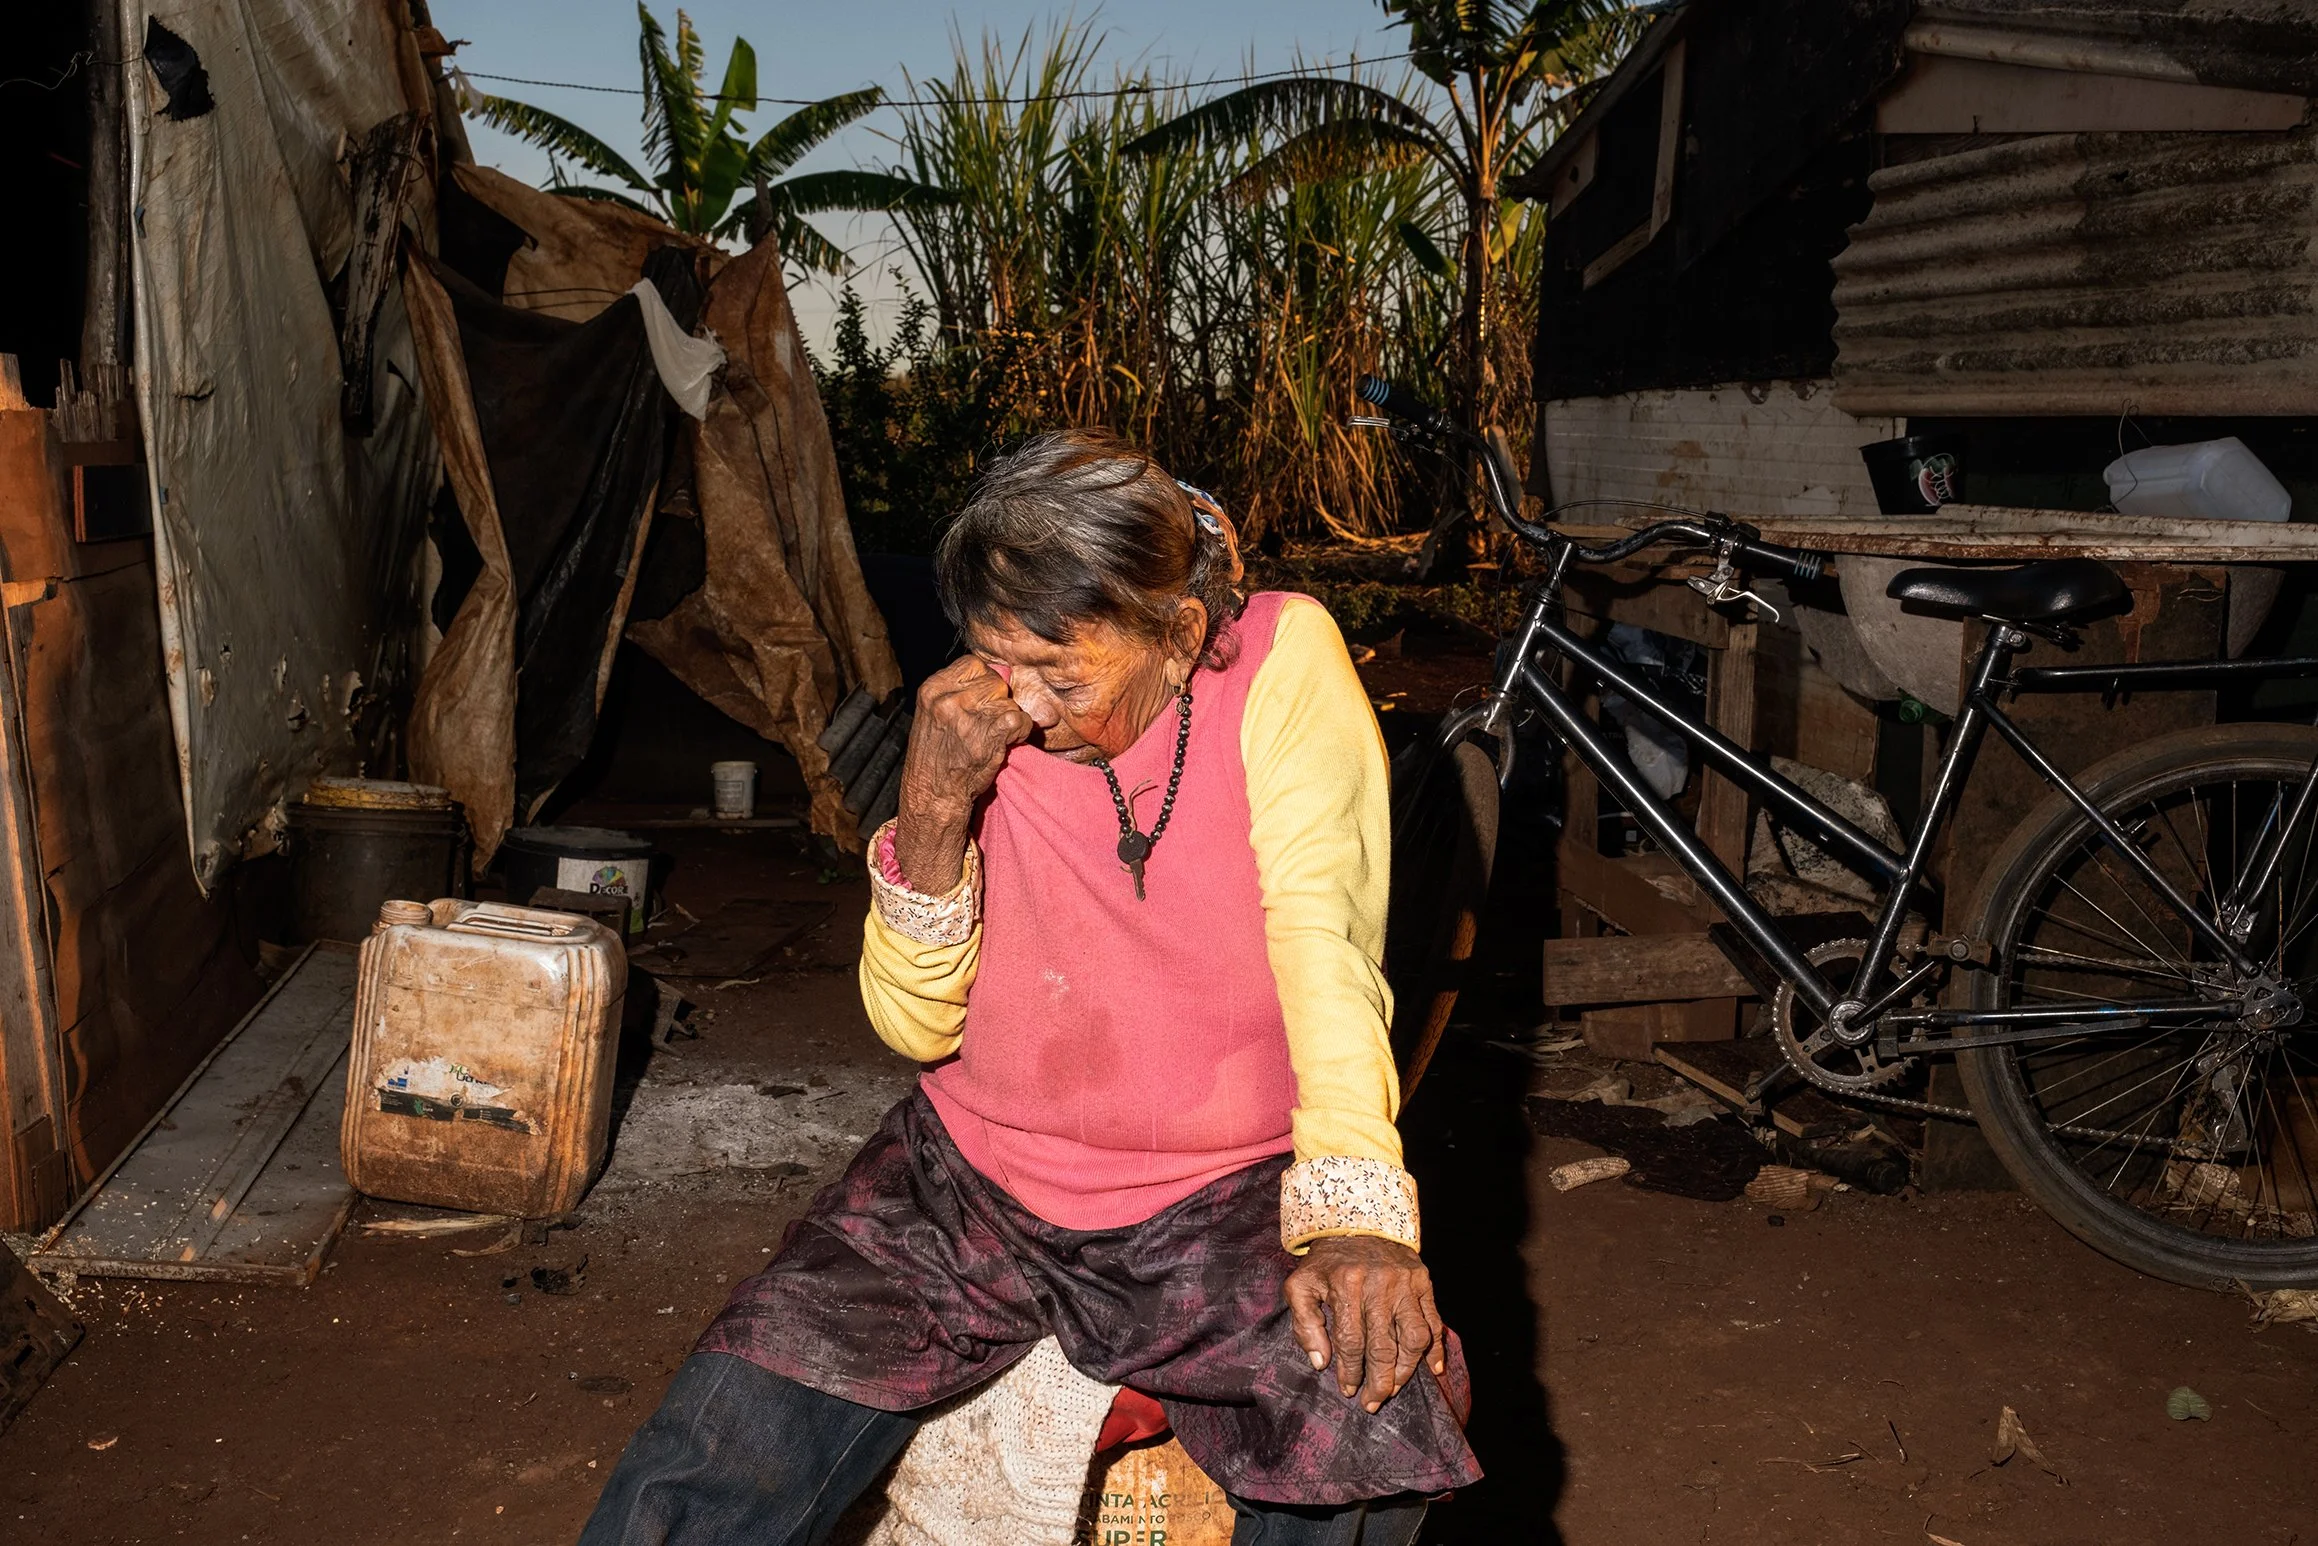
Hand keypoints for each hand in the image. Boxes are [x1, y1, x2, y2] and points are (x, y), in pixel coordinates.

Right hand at [893, 657, 1032, 891]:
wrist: (933, 794)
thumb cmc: (936, 756)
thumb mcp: (935, 714)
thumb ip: (961, 691)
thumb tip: (1002, 671)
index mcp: (932, 689)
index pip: (973, 663)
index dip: (984, 680)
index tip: (982, 700)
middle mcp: (948, 699)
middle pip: (994, 680)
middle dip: (998, 700)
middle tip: (988, 722)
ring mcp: (968, 717)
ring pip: (1008, 700)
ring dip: (1008, 717)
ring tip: (994, 736)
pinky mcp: (988, 736)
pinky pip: (1019, 718)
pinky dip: (1021, 730)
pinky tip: (1010, 741)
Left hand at [1283, 1235, 1445, 1413]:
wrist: (1357, 1220)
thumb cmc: (1326, 1262)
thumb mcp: (1301, 1285)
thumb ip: (1305, 1324)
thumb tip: (1320, 1362)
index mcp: (1346, 1285)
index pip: (1351, 1342)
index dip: (1350, 1372)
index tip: (1348, 1390)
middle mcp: (1379, 1285)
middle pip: (1383, 1346)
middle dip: (1378, 1382)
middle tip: (1373, 1403)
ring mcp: (1405, 1284)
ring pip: (1413, 1337)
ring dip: (1406, 1369)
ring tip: (1394, 1387)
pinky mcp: (1423, 1281)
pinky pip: (1434, 1320)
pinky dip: (1436, 1348)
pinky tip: (1433, 1369)